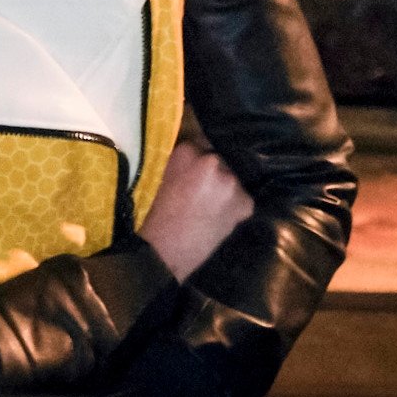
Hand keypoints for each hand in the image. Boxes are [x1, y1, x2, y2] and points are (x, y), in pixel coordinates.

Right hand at [142, 142, 252, 280]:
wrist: (161, 254)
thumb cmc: (152, 217)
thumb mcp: (158, 177)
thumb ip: (178, 161)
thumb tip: (193, 152)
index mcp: (186, 151)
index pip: (200, 143)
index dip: (197, 159)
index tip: (193, 170)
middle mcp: (212, 160)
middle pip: (218, 161)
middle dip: (211, 173)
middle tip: (199, 192)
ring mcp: (231, 181)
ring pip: (231, 179)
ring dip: (224, 189)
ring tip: (208, 208)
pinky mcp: (244, 202)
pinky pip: (242, 199)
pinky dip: (234, 207)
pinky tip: (218, 218)